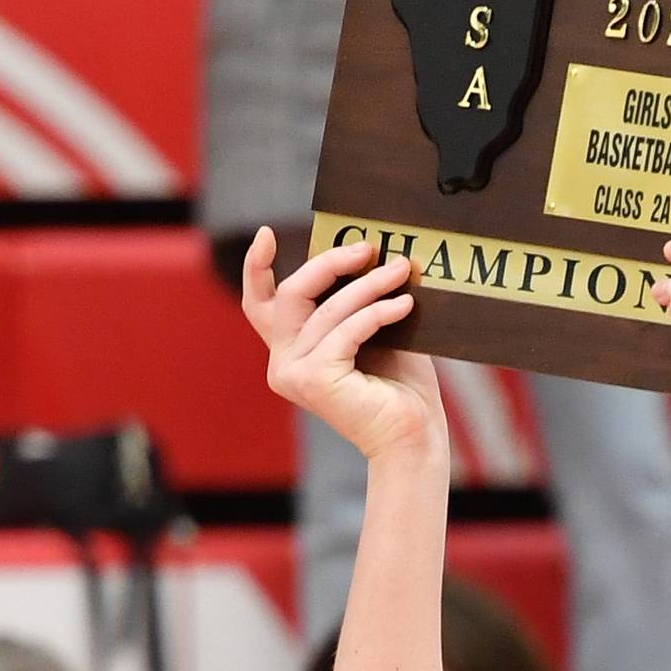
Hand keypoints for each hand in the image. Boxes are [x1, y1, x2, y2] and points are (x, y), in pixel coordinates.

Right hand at [243, 229, 447, 466]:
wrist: (413, 437)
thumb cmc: (399, 386)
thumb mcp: (373, 332)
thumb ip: (356, 301)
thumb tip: (368, 252)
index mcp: (290, 352)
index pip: (260, 306)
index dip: (256, 268)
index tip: (266, 234)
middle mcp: (282, 364)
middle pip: (292, 293)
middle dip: (331, 262)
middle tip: (370, 248)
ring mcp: (294, 374)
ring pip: (327, 309)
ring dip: (369, 285)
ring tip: (402, 271)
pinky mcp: (315, 381)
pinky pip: (347, 330)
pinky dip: (378, 312)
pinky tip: (405, 305)